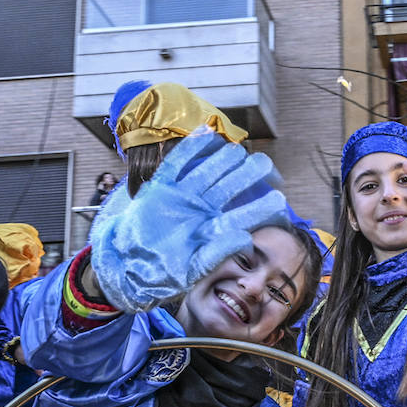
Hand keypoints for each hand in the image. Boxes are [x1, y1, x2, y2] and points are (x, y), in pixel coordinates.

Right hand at [89, 129, 285, 311]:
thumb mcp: (193, 268)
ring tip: (240, 150)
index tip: (279, 198)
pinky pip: (176, 165)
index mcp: (211, 229)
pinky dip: (189, 149)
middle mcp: (200, 211)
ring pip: (207, 172)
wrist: (127, 267)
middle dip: (247, 175)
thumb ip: (218, 252)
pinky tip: (205, 134)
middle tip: (265, 164)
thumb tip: (244, 237)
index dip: (260, 206)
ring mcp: (181, 198)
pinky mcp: (161, 190)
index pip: (242, 214)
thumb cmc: (161, 272)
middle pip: (228, 187)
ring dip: (224, 159)